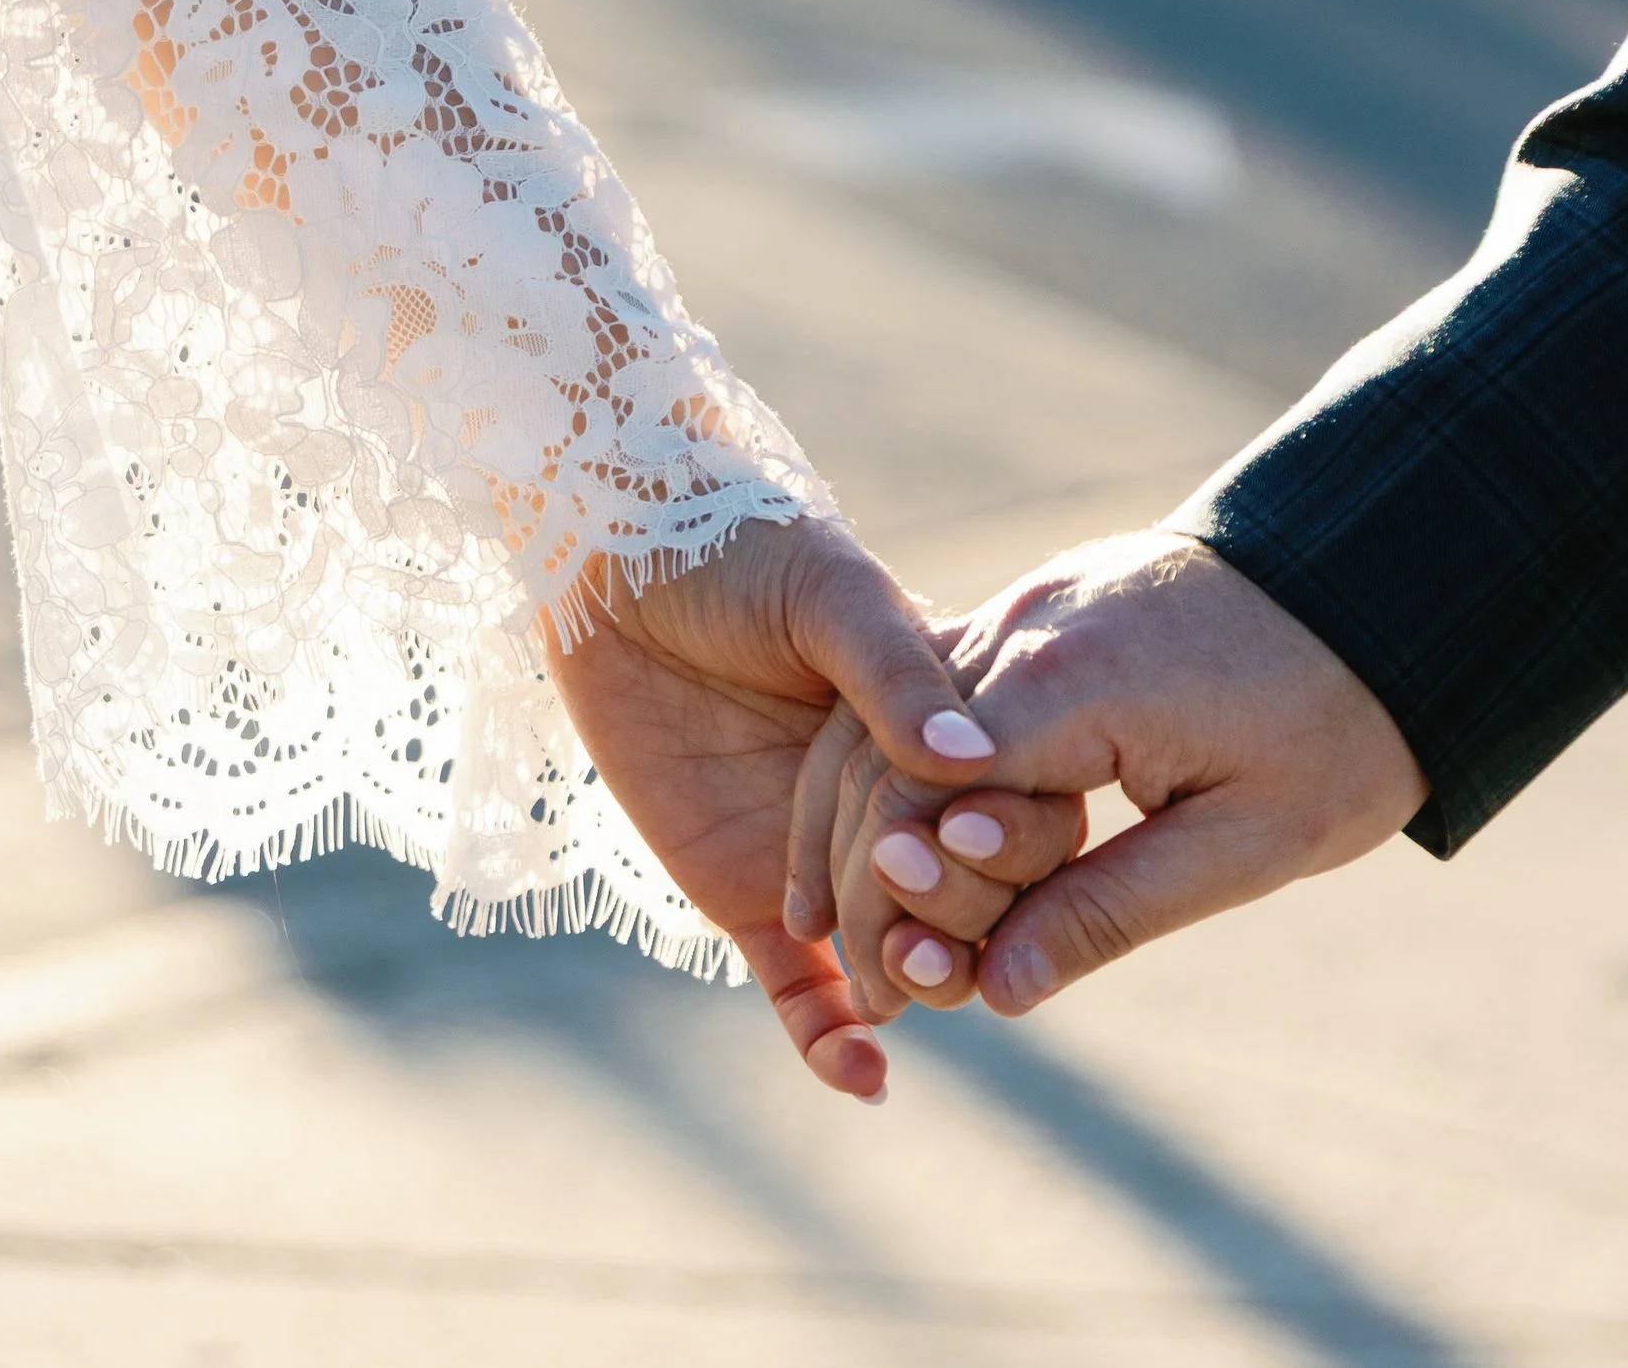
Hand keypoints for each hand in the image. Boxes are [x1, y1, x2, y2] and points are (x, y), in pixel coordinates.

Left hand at [542, 514, 985, 1100]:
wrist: (612, 563)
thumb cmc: (735, 550)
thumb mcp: (826, 595)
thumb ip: (892, 672)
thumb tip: (965, 755)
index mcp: (943, 724)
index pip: (1014, 809)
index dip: (1008, 844)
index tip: (984, 856)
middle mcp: (901, 802)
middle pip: (965, 900)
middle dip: (961, 931)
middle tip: (933, 939)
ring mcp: (828, 858)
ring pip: (896, 954)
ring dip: (911, 989)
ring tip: (900, 1000)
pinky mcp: (750, 897)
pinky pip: (805, 992)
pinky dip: (835, 1039)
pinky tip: (864, 1077)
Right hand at [794, 531, 1428, 1018]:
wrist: (1385, 585)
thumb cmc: (1339, 723)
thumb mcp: (1248, 844)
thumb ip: (1112, 910)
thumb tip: (998, 990)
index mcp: (1068, 685)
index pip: (915, 795)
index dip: (891, 897)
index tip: (899, 987)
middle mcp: (1022, 629)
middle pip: (881, 757)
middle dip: (864, 877)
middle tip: (877, 984)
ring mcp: (1024, 609)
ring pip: (888, 718)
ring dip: (863, 821)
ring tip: (868, 927)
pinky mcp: (1038, 611)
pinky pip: (932, 694)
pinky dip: (902, 768)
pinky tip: (903, 843)